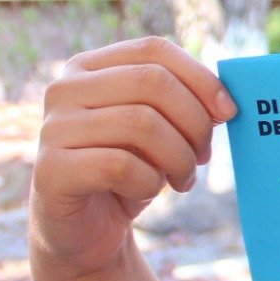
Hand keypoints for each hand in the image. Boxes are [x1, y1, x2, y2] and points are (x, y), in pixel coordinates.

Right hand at [29, 37, 236, 280]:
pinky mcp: (50, 170)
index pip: (154, 49)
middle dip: (194, 122)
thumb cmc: (129, 172)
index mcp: (90, 67)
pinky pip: (119, 166)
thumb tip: (225, 102)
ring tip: (183, 180)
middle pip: (152, 82)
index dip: (199, 78)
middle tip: (203, 156)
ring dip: (178, 158)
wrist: (86, 231)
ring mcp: (52, 128)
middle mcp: (64, 89)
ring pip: (141, 123)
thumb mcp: (159, 129)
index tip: (229, 112)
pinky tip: (149, 191)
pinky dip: (149, 181)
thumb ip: (184, 103)